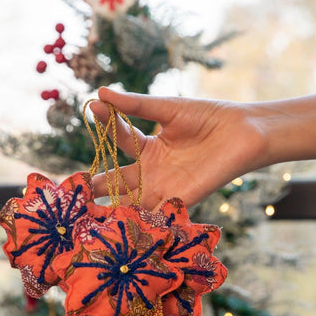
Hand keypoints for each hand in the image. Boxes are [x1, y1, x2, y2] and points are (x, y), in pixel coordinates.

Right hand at [90, 87, 267, 210]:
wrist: (243, 131)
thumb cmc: (208, 117)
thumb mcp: (168, 109)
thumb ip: (136, 106)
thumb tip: (100, 93)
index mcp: (148, 148)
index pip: (119, 140)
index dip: (106, 125)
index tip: (91, 108)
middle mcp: (152, 171)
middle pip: (117, 181)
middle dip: (95, 187)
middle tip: (72, 190)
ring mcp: (165, 186)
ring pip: (131, 200)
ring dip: (111, 207)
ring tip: (86, 213)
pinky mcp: (181, 198)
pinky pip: (155, 212)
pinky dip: (138, 218)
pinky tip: (119, 222)